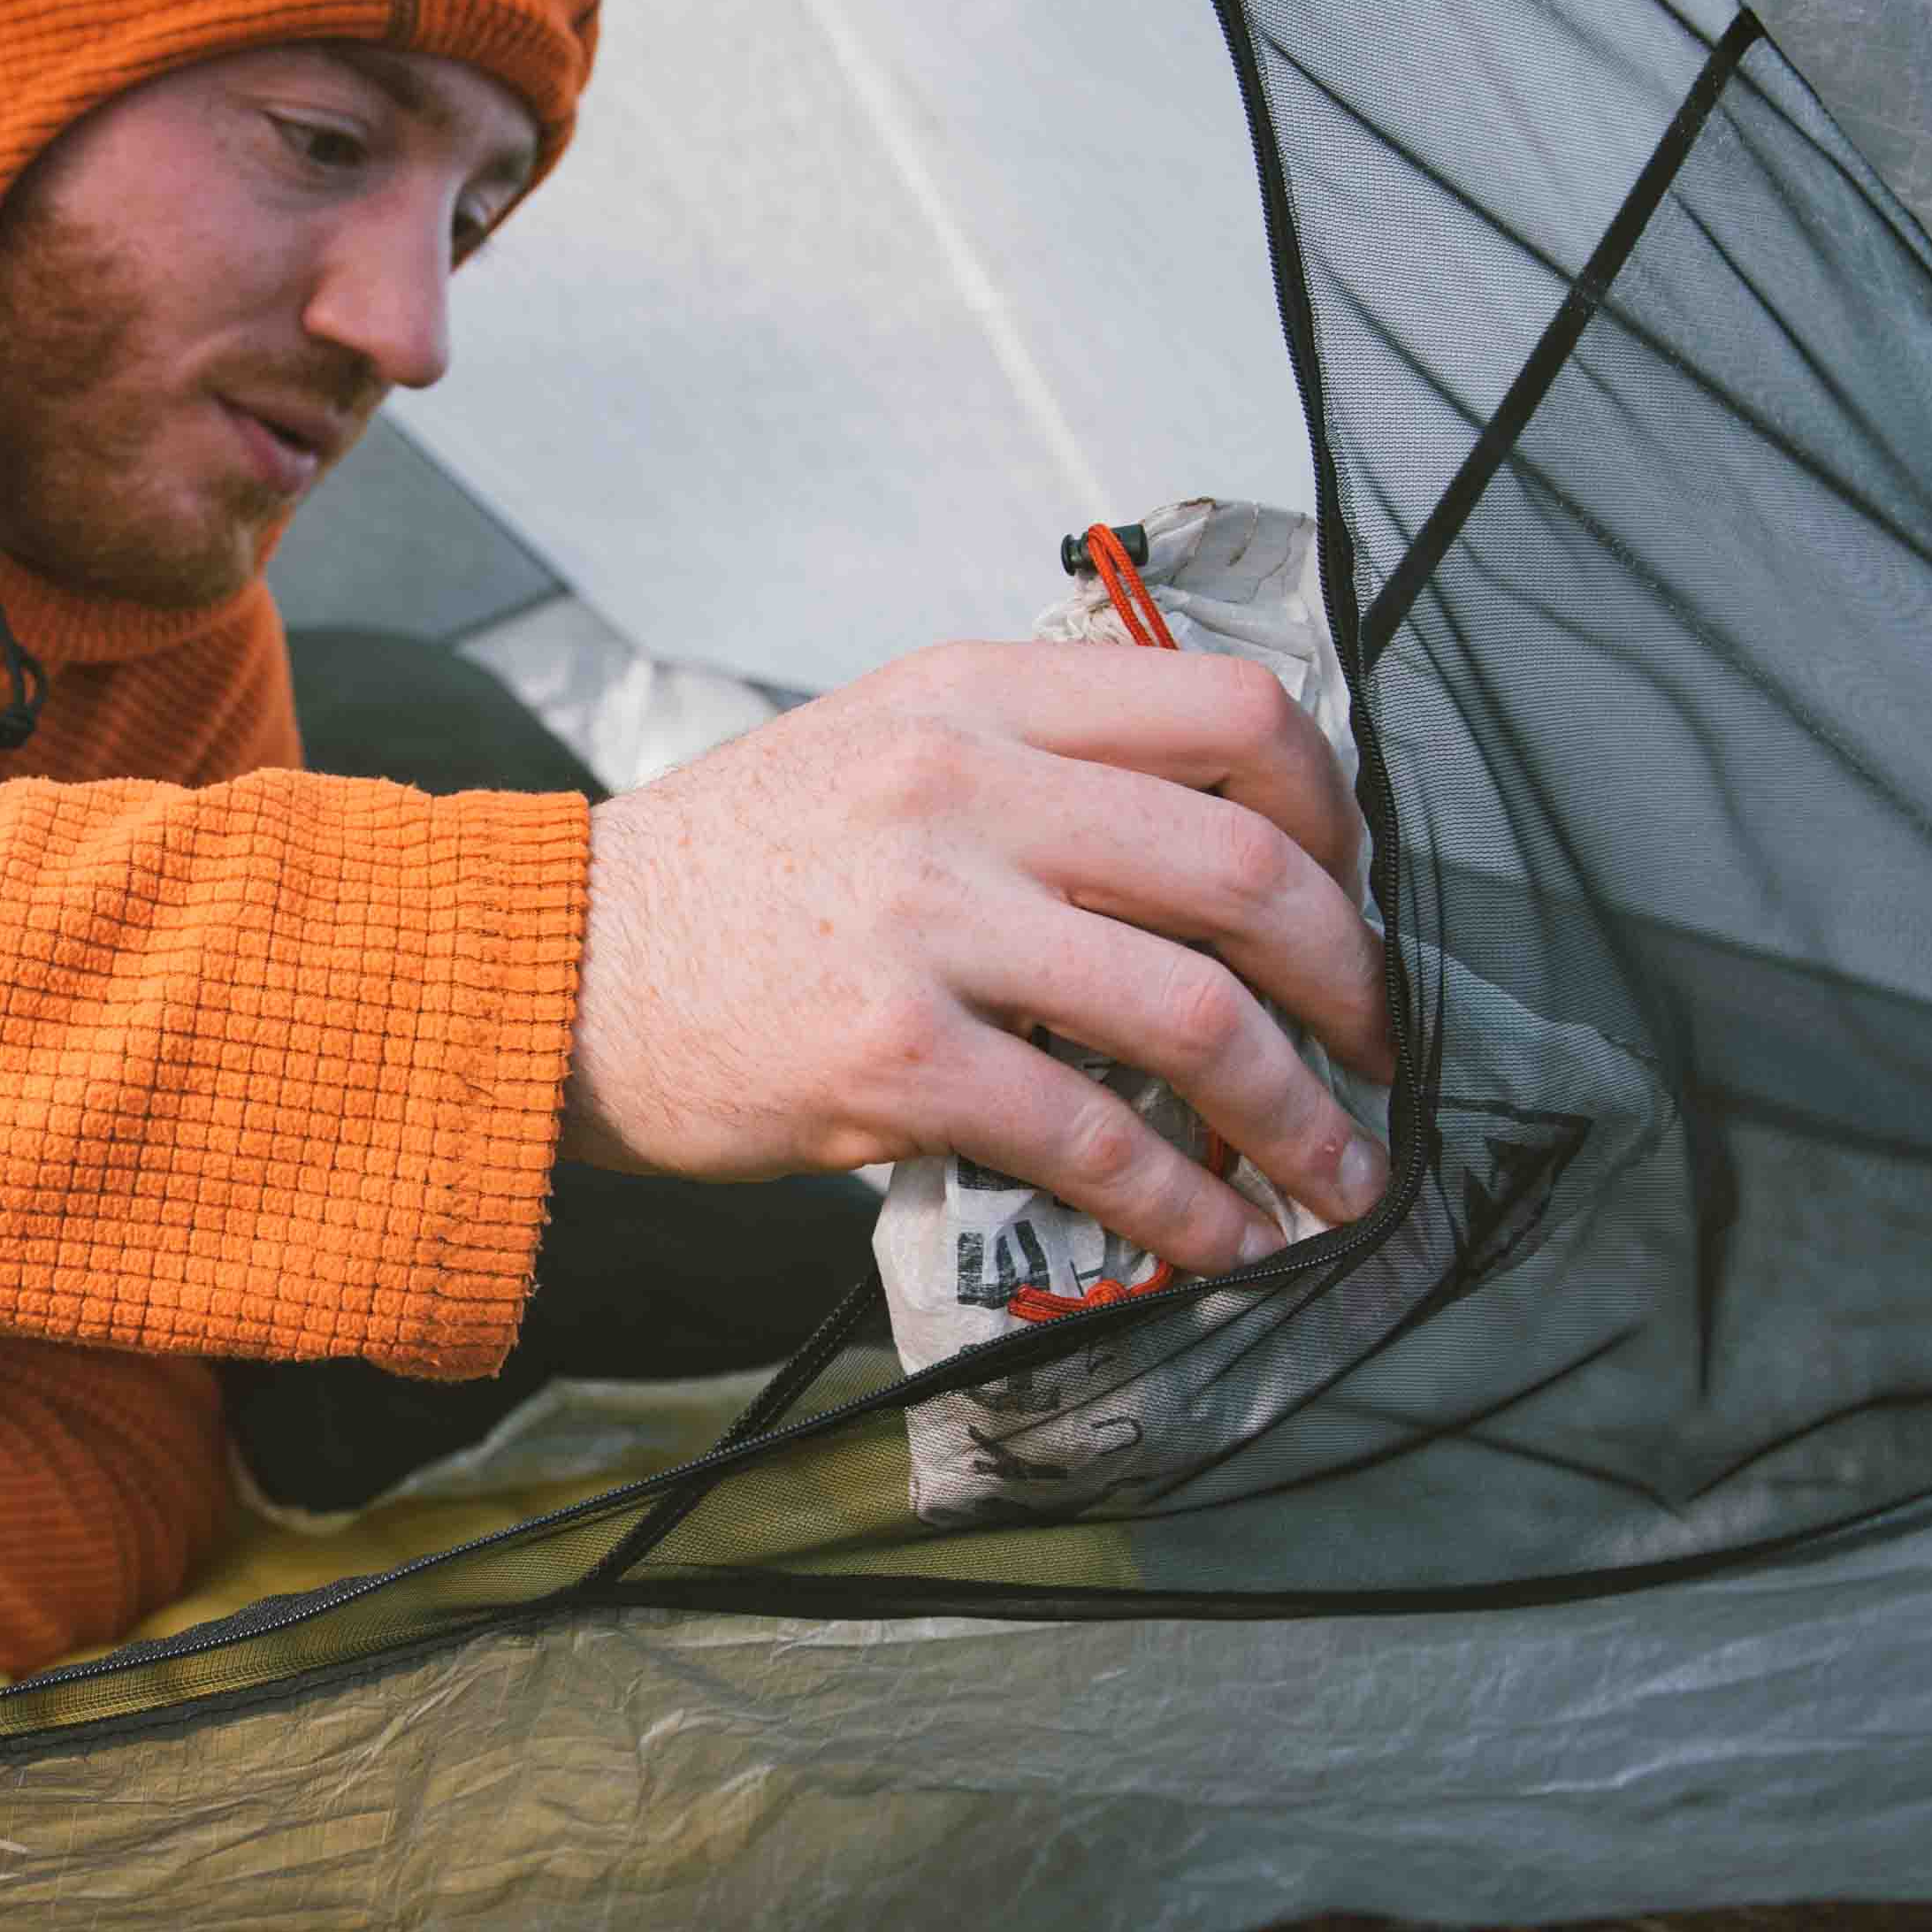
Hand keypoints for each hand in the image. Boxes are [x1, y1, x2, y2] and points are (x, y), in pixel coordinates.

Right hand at [561, 638, 1395, 1275]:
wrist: (553, 969)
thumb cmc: (728, 873)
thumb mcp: (878, 749)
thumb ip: (1033, 765)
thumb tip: (1208, 852)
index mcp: (974, 692)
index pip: (1229, 705)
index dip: (1333, 805)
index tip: (1351, 887)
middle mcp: (963, 785)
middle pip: (1243, 863)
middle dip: (1351, 975)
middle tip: (1378, 1043)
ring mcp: (928, 920)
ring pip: (1193, 1009)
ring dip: (1299, 1110)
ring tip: (1341, 1171)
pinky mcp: (893, 1058)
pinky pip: (1094, 1137)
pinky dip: (1188, 1201)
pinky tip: (1225, 1239)